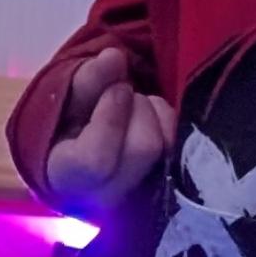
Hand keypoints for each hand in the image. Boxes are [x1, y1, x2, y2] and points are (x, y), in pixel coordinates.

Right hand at [38, 45, 172, 212]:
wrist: (80, 151)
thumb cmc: (69, 123)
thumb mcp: (67, 98)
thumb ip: (88, 78)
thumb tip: (114, 57)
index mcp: (68, 179)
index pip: (96, 160)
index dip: (110, 117)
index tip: (115, 89)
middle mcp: (106, 199)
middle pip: (144, 149)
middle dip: (138, 108)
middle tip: (125, 93)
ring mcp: (141, 199)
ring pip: (170, 148)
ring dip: (156, 114)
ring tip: (137, 106)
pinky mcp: (168, 188)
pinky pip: (187, 150)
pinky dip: (172, 124)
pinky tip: (155, 117)